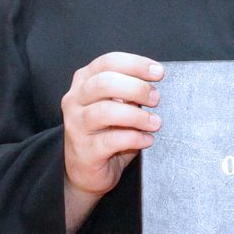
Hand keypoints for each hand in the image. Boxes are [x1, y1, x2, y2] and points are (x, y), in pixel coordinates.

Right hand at [61, 52, 163, 233]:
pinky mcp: (84, 150)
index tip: (158, 72)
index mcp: (84, 81)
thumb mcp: (117, 106)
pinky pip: (112, 140)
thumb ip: (129, 92)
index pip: (108, 62)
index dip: (135, 64)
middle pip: (104, 83)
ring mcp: (76, 125)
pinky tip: (147, 140)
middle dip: (136, 88)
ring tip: (155, 123)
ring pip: (106, 111)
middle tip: (156, 99)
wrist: (86, 171)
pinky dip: (135, 138)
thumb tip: (153, 83)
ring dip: (137, 116)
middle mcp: (75, 100)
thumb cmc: (106, 132)